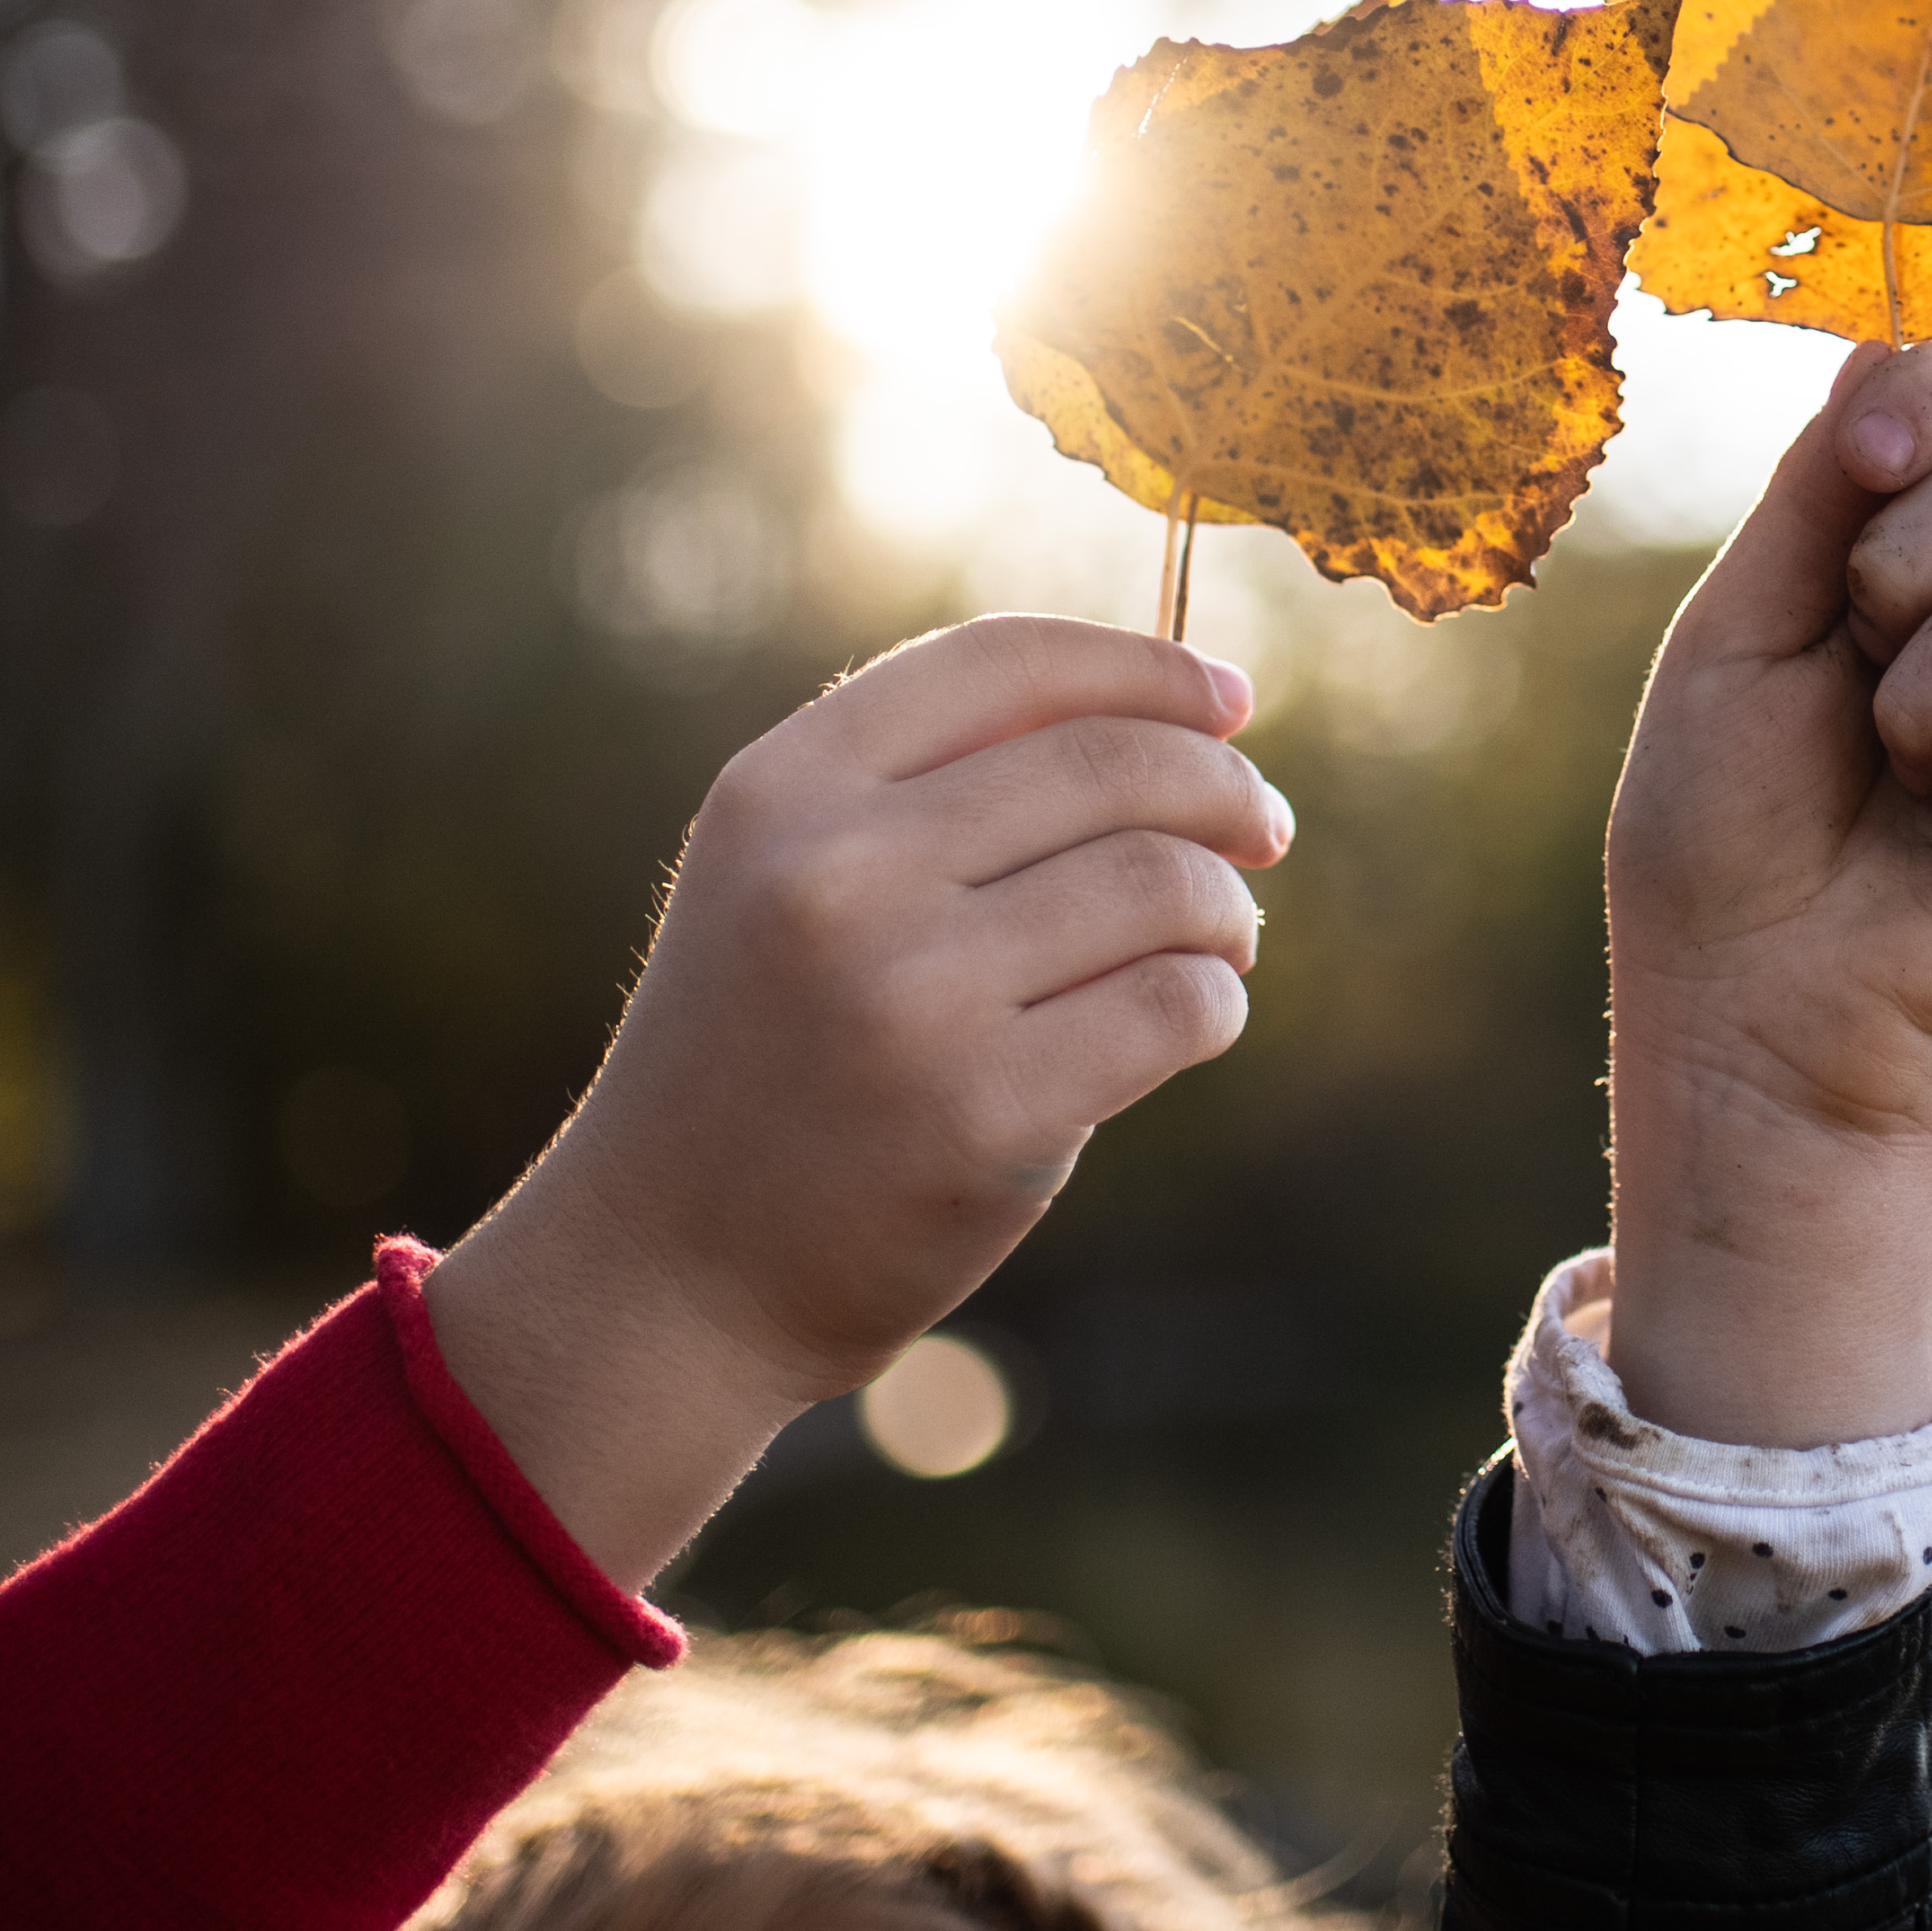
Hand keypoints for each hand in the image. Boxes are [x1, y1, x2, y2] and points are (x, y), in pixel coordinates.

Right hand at [424, 615, 1285, 1580]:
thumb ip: (930, 783)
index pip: (1002, 659)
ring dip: (1226, 906)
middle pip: (1112, 765)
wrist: (669, 1271)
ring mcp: (909, 996)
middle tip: (1262, 827)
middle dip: (1223, 787)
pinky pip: (1177, 1005)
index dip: (1142, 665)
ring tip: (1221, 937)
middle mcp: (836, 874)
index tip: (1229, 698)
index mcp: (782, 790)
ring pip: (1164, 882)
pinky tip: (1196, 1014)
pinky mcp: (983, 1113)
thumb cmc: (767, 1057)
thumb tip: (1166, 704)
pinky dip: (1216, 1000)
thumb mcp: (783, 879)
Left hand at [1605, 343, 1931, 1445]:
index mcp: (1919, 562)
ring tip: (1892, 781)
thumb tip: (1891, 343)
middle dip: (1908, 554)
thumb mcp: (1740, 629)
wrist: (1745, 1018)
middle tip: (1855, 662)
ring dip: (1923, 693)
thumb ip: (1820, 491)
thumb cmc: (1722, 838)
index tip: (1867, 453)